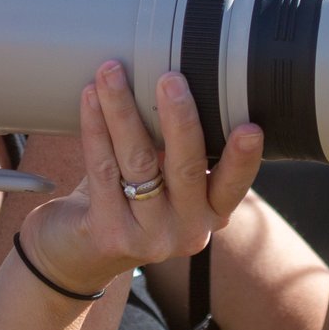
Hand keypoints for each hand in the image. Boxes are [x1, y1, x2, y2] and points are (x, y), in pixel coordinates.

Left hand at [17, 63, 261, 293]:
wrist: (77, 257)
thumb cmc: (128, 204)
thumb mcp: (166, 185)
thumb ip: (177, 151)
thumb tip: (172, 82)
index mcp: (211, 213)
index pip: (234, 185)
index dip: (243, 158)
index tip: (251, 127)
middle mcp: (188, 230)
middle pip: (186, 168)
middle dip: (179, 118)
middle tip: (170, 78)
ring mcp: (149, 236)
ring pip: (138, 162)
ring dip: (123, 110)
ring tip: (112, 72)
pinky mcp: (110, 233)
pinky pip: (103, 168)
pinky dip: (95, 127)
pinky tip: (90, 98)